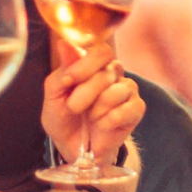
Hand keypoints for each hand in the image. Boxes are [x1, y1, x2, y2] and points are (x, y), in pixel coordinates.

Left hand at [41, 41, 144, 164]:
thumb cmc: (63, 117)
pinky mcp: (136, 109)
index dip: (86, 65)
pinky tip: (102, 125)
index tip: (69, 81)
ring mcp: (127, 89)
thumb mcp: (55, 94)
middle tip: (73, 108)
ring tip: (90, 117)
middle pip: (107, 72)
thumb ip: (63, 70)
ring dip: (96, 110)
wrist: (74, 148)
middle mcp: (113, 72)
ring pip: (116, 92)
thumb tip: (63, 43)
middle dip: (85, 93)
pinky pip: (128, 110)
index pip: (101, 51)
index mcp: (94, 64)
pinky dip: (109, 121)